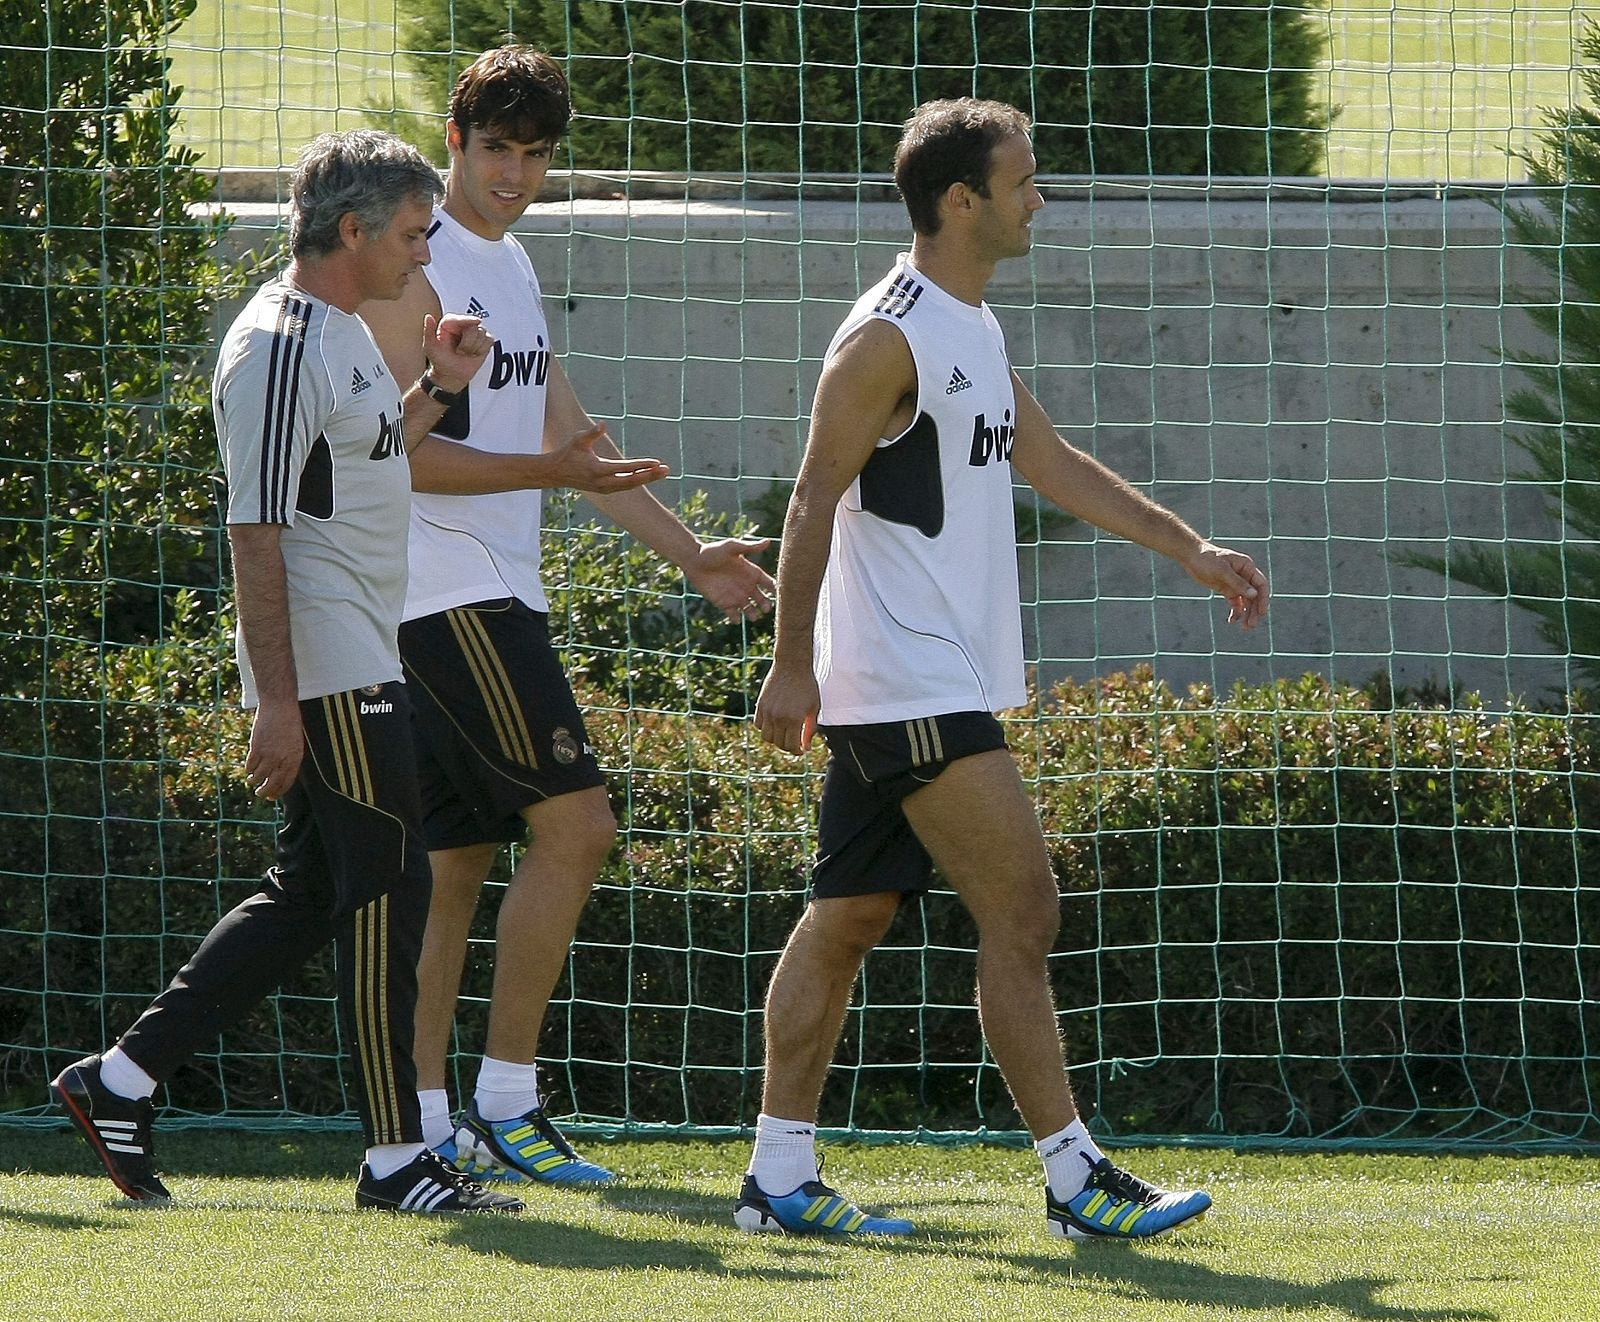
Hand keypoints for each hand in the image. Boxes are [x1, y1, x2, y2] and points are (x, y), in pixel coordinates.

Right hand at [243, 698, 304, 799]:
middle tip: (260, 793)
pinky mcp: (256, 748)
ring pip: (258, 776)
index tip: (272, 797)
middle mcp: (282, 759)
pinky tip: (248, 769)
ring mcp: (269, 754)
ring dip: (254, 781)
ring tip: (251, 781)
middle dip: (265, 792)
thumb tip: (279, 773)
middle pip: (272, 784)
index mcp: (295, 758)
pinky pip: (250, 765)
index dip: (278, 792)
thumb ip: (288, 758)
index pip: (286, 782)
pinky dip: (248, 769)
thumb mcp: (295, 742)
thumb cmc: (289, 723)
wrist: (279, 706)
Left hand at [423, 312, 493, 392]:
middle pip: (474, 328)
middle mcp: (462, 326)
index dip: (468, 319)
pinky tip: (474, 354)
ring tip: (466, 354)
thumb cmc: (440, 361)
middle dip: (468, 343)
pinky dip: (482, 349)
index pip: (460, 319)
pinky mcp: (484, 341)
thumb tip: (428, 317)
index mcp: (449, 324)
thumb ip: (428, 332)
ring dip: (475, 348)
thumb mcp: (430, 347)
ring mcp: (474, 333)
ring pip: (482, 334)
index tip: (476, 322)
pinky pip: (489, 340)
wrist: (451, 375)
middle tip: (460, 352)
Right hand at [548, 422, 670, 491]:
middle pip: (632, 481)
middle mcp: (602, 482)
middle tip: (667, 470)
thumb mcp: (578, 440)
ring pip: (629, 485)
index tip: (656, 463)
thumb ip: (592, 433)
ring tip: (662, 472)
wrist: (555, 473)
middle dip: (650, 476)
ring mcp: (603, 488)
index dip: (641, 466)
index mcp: (598, 469)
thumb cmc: (567, 453)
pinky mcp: (604, 490)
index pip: (625, 468)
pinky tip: (648, 476)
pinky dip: (637, 482)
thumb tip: (604, 424)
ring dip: (646, 479)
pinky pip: (624, 487)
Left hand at [686, 536, 775, 621]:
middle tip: (766, 608)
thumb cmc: (713, 551)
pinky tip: (736, 618)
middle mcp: (746, 586)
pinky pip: (733, 614)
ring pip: (750, 609)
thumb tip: (768, 541)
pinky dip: (736, 618)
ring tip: (754, 616)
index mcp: (751, 572)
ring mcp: (736, 595)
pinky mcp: (724, 603)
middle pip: (761, 599)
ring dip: (753, 614)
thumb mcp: (732, 548)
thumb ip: (750, 547)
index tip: (778, 593)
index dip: (774, 588)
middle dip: (766, 604)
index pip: (767, 583)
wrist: (694, 561)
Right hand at [754, 658, 818, 752]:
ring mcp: (768, 711)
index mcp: (794, 719)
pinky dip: (766, 728)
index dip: (797, 751)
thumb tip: (805, 747)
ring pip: (766, 737)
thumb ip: (810, 729)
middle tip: (794, 742)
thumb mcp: (814, 708)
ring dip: (776, 739)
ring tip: (784, 733)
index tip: (801, 749)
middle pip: (779, 743)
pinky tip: (775, 723)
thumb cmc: (807, 686)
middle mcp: (779, 717)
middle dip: (788, 746)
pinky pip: (759, 725)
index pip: (792, 746)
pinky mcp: (760, 705)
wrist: (792, 665)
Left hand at [1183, 540, 1269, 629]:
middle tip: (1251, 625)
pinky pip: (1235, 603)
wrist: (1192, 557)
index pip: (1261, 584)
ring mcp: (1236, 583)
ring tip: (1246, 628)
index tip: (1261, 613)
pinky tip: (1232, 621)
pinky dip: (1236, 612)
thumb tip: (1254, 595)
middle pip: (1254, 596)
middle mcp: (1244, 576)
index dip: (1263, 599)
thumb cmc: (1207, 559)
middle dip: (1254, 611)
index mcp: (1247, 567)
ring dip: (1247, 614)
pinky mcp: (1227, 589)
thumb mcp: (1222, 571)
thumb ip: (1237, 582)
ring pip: (1246, 601)